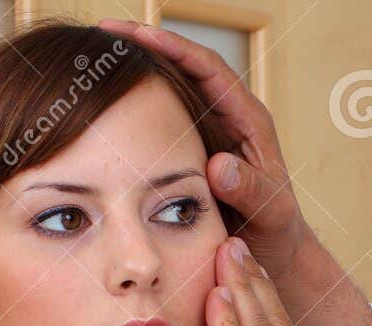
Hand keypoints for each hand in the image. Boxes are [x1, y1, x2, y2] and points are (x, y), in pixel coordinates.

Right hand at [97, 18, 371, 325]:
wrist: (275, 248)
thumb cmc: (277, 229)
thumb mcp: (269, 211)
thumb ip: (249, 188)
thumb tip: (219, 166)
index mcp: (247, 119)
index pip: (208, 68)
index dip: (173, 47)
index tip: (136, 34)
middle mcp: (227, 114)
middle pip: (183, 64)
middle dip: (144, 43)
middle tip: (101, 31)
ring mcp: (209, 128)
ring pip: (170, 85)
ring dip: (136, 68)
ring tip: (95, 54)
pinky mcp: (194, 144)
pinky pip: (163, 114)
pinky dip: (137, 103)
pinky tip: (105, 102)